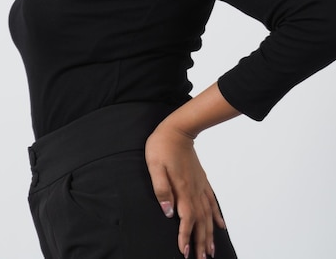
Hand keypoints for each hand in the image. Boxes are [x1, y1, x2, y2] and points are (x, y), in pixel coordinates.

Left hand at [145, 120, 225, 258]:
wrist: (177, 129)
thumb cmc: (162, 145)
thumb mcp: (154, 166)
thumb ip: (161, 188)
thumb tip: (168, 212)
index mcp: (182, 188)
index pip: (186, 218)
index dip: (186, 236)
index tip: (184, 252)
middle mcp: (193, 190)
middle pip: (199, 221)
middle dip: (200, 241)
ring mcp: (199, 185)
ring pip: (207, 214)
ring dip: (209, 233)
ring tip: (211, 250)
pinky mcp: (201, 180)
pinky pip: (211, 201)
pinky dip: (216, 215)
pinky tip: (220, 226)